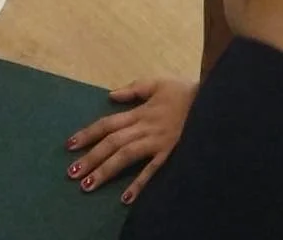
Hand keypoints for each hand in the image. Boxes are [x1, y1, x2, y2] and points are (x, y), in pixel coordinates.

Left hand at [66, 78, 196, 203]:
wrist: (212, 98)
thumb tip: (110, 95)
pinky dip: (139, 184)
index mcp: (140, 111)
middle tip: (71, 173)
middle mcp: (144, 127)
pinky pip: (153, 170)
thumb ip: (134, 89)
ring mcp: (157, 142)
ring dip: (106, 171)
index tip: (69, 145)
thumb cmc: (184, 92)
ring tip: (88, 186)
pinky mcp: (170, 153)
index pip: (108, 123)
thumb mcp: (158, 83)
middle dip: (91, 157)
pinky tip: (126, 199)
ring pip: (127, 156)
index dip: (88, 134)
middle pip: (113, 142)